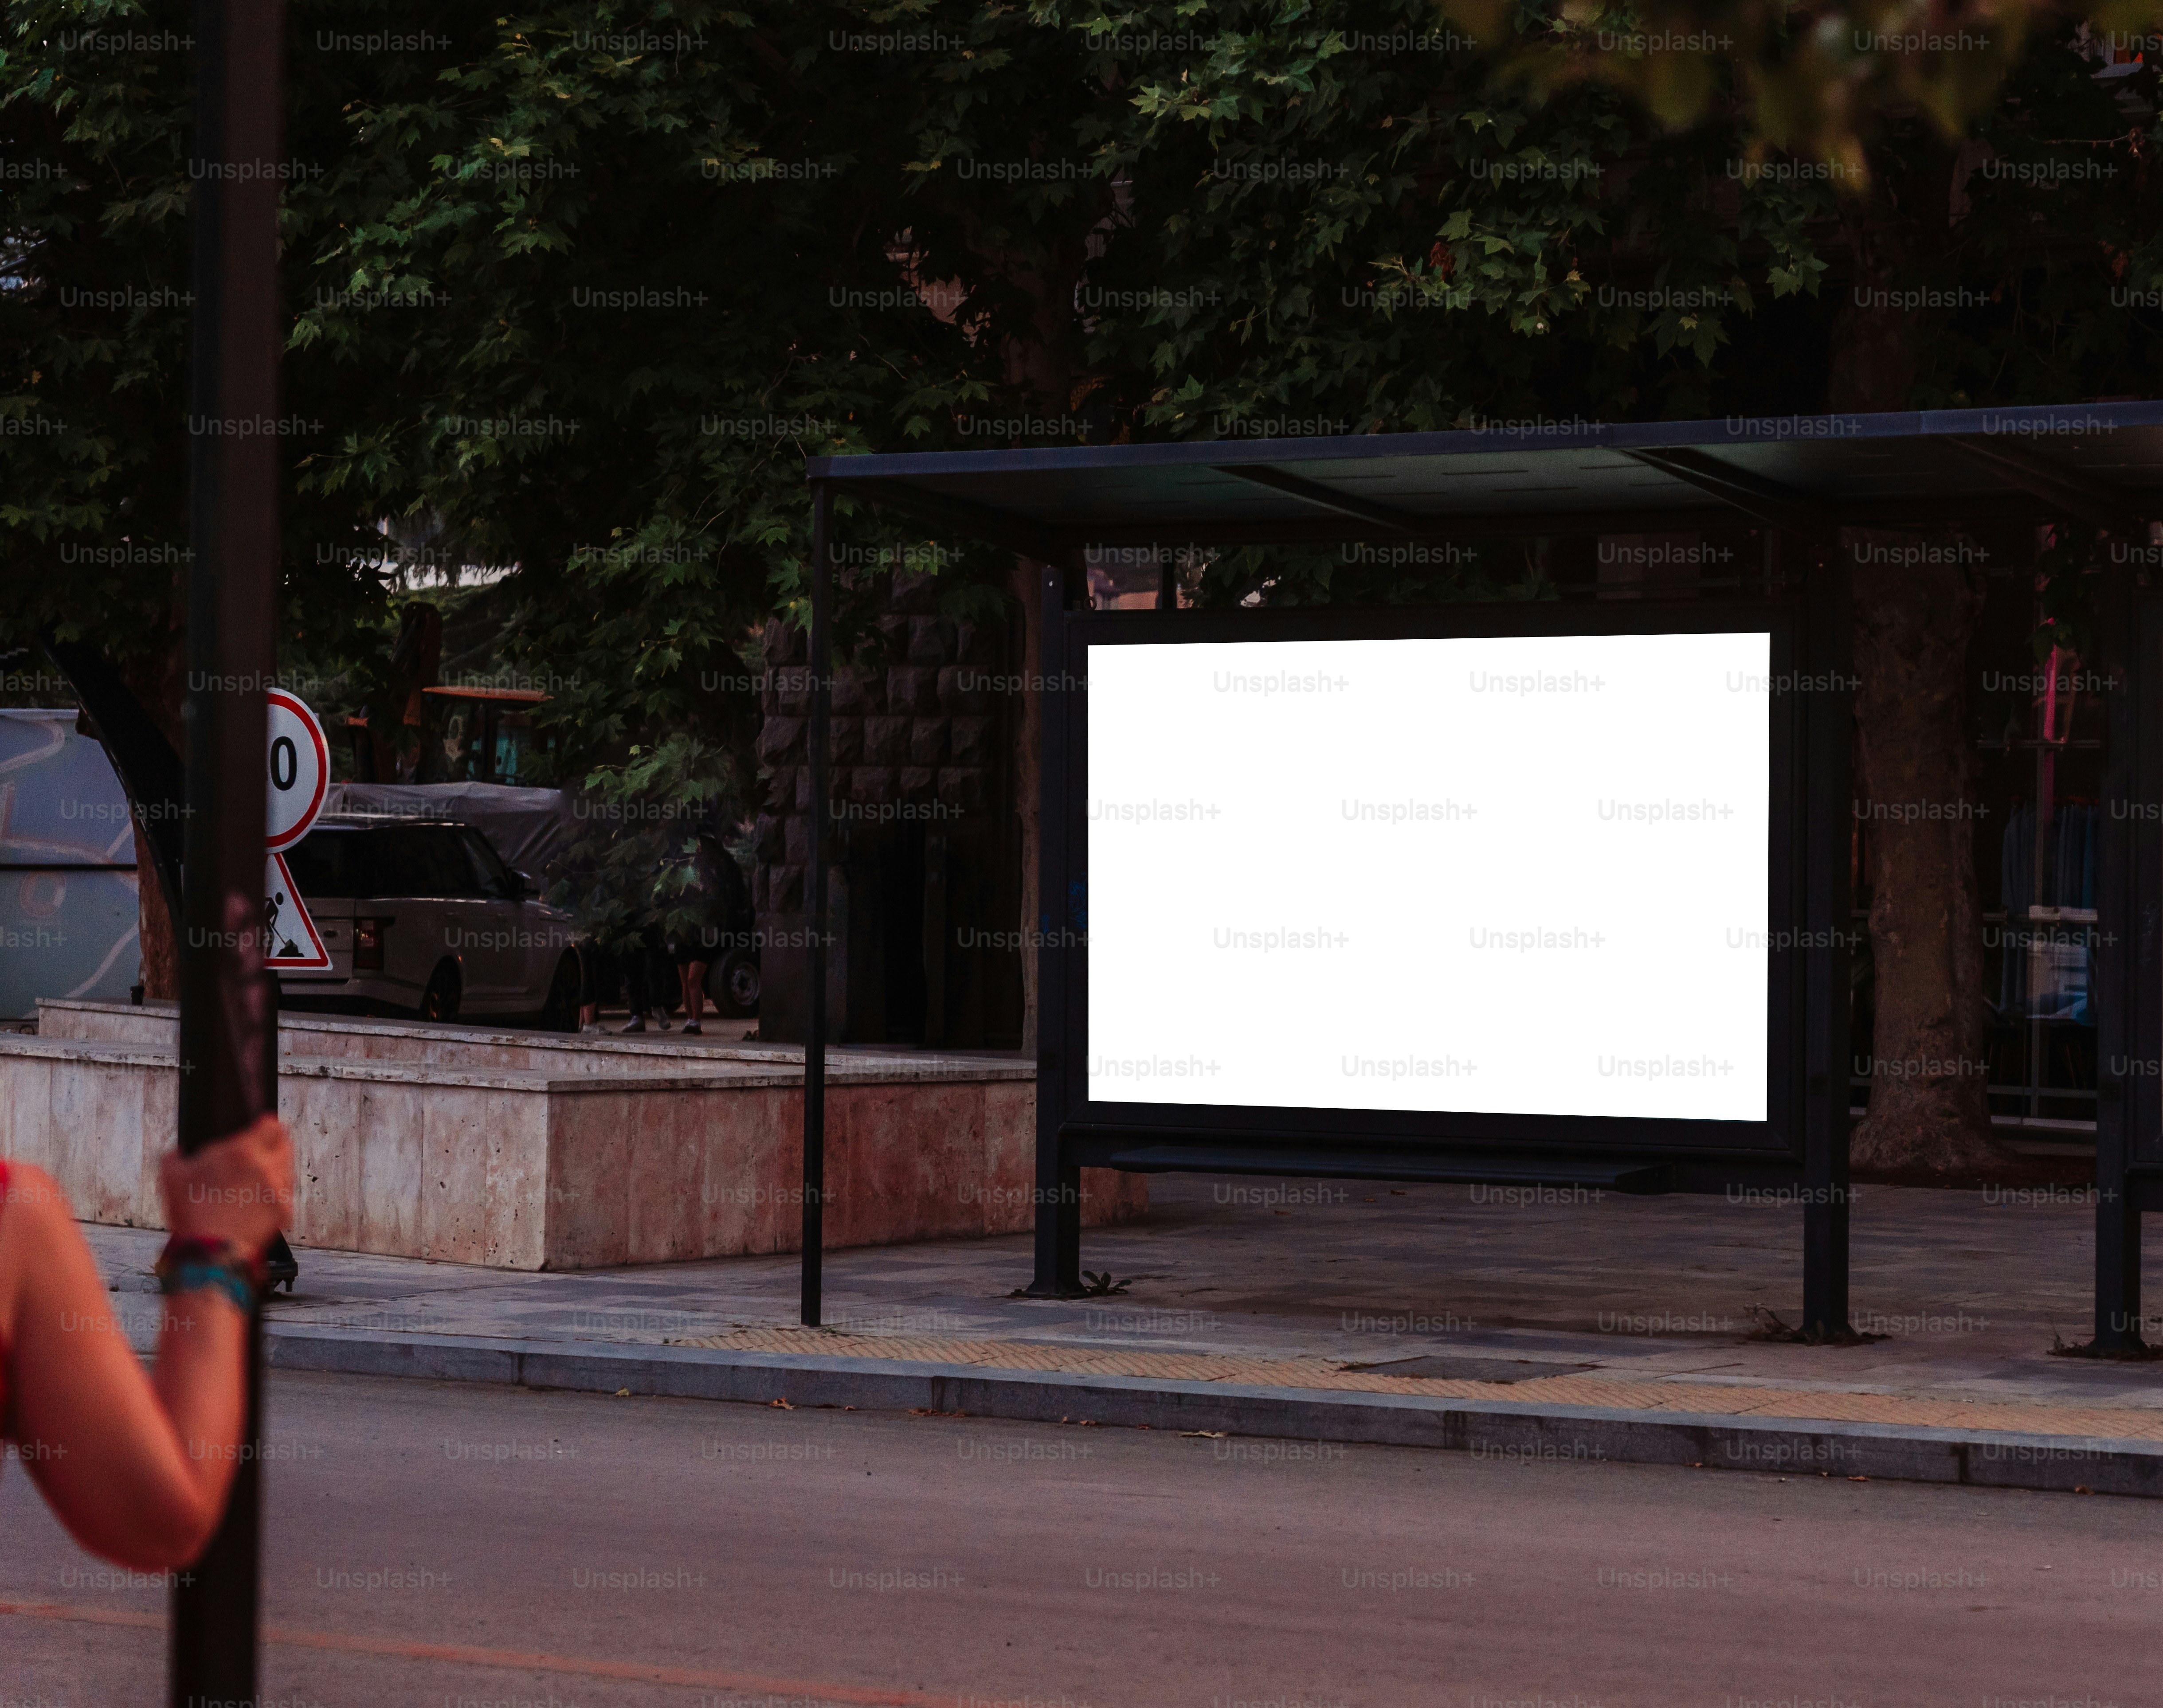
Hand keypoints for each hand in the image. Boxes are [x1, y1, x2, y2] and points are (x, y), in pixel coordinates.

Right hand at [158, 1115, 293, 1260]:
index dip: (266, 1125)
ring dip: (276, 1168)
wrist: (210, 1253)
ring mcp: (279, 1189)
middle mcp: (267, 1167)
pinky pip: (286, 1193)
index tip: (261, 1127)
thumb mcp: (172, 1177)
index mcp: (242, 1152)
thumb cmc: (192, 1215)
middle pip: (285, 1144)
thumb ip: (176, 1155)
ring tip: (256, 1178)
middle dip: (274, 1145)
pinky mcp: (285, 1210)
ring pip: (287, 1168)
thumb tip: (179, 1151)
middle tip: (261, 1152)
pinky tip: (259, 1200)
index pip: (272, 1125)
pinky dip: (276, 1193)